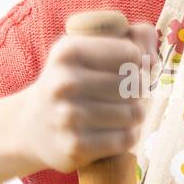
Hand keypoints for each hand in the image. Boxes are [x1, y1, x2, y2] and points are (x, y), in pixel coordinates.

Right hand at [20, 20, 157, 174]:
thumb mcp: (87, 51)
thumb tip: (152, 46)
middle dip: (137, 92)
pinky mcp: (75, 146)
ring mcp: (68, 116)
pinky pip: (125, 139)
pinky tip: (114, 132)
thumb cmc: (71, 83)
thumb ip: (130, 38)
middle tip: (123, 96)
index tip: (125, 71)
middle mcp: (65, 82)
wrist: (31, 125)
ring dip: (133, 116)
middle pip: (135, 85)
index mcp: (68, 51)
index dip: (137, 64)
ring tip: (117, 114)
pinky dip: (127, 136)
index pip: (132, 54)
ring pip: (134, 113)